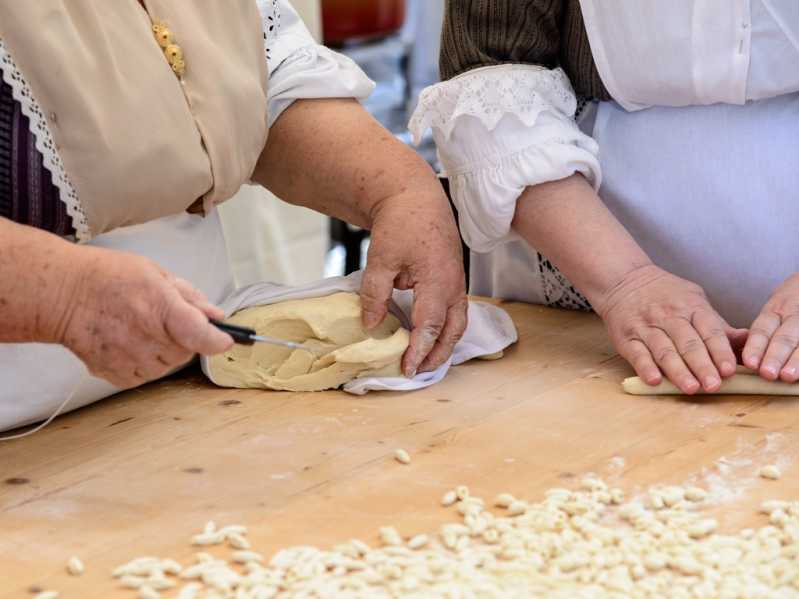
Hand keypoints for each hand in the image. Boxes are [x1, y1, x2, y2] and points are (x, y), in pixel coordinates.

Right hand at [51, 246, 232, 388]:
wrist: (61, 294)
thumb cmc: (107, 277)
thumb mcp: (154, 273)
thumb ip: (189, 296)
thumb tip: (216, 314)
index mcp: (159, 307)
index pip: (201, 335)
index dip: (218, 340)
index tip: (225, 339)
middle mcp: (146, 337)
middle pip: (187, 352)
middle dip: (185, 338)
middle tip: (166, 320)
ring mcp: (129, 358)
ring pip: (167, 367)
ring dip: (165, 352)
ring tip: (144, 330)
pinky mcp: (114, 373)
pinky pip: (145, 377)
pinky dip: (144, 364)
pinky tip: (131, 343)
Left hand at [360, 189, 467, 376]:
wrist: (416, 197)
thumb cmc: (401, 223)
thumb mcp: (381, 259)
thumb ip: (375, 294)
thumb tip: (371, 325)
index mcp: (438, 281)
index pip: (430, 326)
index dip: (419, 350)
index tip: (407, 368)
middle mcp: (454, 285)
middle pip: (452, 330)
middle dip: (437, 354)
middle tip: (417, 371)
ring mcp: (457, 282)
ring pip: (457, 322)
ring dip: (443, 344)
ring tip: (424, 360)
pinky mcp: (454, 279)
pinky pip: (454, 311)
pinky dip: (444, 328)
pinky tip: (427, 335)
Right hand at [596, 265, 746, 393]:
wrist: (624, 279)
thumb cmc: (666, 295)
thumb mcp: (695, 300)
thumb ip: (718, 325)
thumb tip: (748, 341)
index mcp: (692, 306)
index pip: (709, 330)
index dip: (720, 351)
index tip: (730, 370)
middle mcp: (669, 316)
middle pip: (688, 343)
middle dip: (702, 365)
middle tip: (714, 386)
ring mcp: (646, 326)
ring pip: (664, 350)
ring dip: (678, 370)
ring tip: (691, 388)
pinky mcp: (626, 338)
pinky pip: (637, 354)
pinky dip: (645, 367)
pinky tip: (655, 380)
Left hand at [742, 273, 798, 381]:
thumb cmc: (790, 306)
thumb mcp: (775, 310)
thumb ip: (763, 333)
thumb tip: (746, 362)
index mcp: (776, 310)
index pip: (763, 329)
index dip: (756, 346)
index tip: (749, 363)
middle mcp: (794, 315)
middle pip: (784, 337)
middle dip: (775, 356)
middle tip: (767, 373)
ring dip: (796, 360)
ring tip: (788, 376)